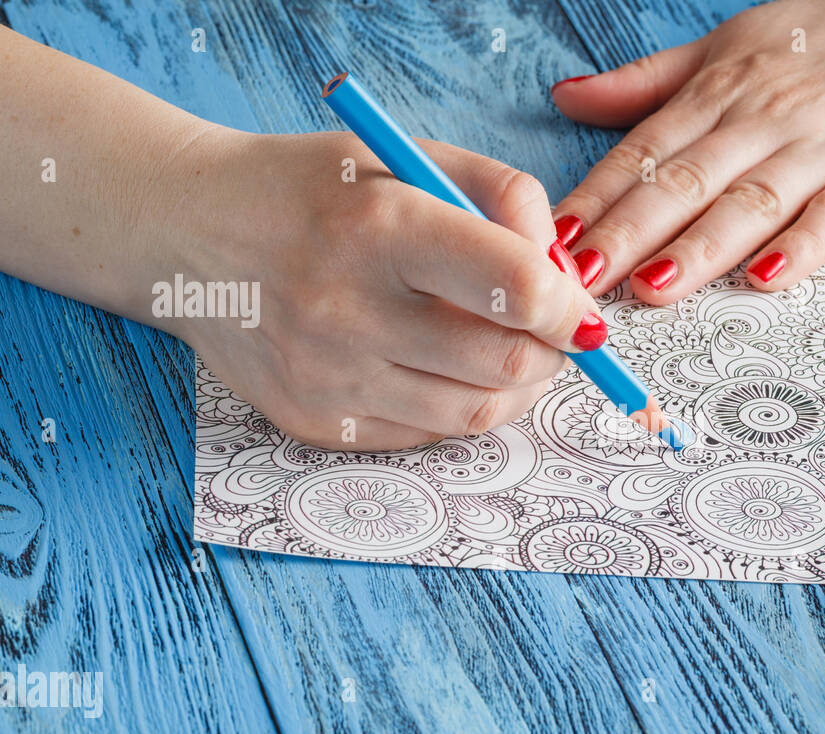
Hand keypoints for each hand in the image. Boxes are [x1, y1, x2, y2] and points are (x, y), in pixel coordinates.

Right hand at [175, 130, 606, 449]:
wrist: (188, 235)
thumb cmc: (313, 190)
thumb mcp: (406, 157)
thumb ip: (503, 197)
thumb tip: (567, 274)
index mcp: (378, 225)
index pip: (514, 289)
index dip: (572, 312)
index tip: (584, 316)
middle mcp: (346, 307)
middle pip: (506, 363)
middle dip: (552, 353)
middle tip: (553, 334)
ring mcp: (326, 376)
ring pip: (475, 412)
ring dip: (515, 387)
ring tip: (506, 349)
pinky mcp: (314, 421)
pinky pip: (426, 433)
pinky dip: (455, 404)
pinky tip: (439, 365)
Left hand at [550, 0, 824, 301]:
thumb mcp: (728, 45)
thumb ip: (648, 83)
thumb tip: (567, 97)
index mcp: (720, 91)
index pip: (644, 151)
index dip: (596, 197)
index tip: (551, 242)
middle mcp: (764, 118)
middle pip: (685, 182)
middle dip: (628, 233)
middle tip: (580, 279)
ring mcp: (824, 145)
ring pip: (751, 201)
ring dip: (700, 248)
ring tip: (653, 289)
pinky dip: (804, 244)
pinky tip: (767, 277)